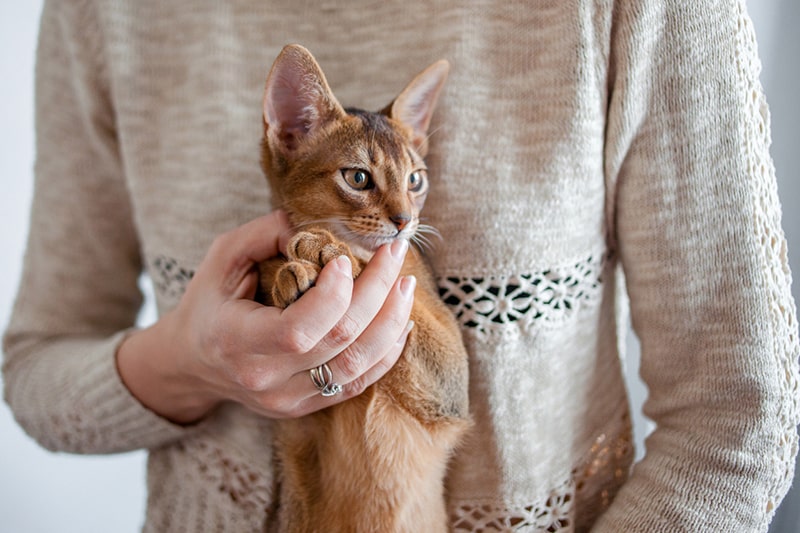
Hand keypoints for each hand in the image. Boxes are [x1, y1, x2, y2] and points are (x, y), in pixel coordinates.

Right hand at [117, 211, 414, 423]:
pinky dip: (388, 351)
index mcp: (236, 342)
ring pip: (359, 367)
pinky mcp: (307, 406)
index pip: (298, 330)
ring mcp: (289, 399)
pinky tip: (400, 320)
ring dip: (391, 321)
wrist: (192, 363)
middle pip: (340, 343)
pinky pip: (359, 383)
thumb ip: (265, 235)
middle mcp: (266, 379)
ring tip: (405, 284)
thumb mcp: (222, 258)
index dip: (334, 294)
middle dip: (377, 293)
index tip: (346, 257)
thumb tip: (320, 225)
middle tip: (395, 254)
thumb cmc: (209, 303)